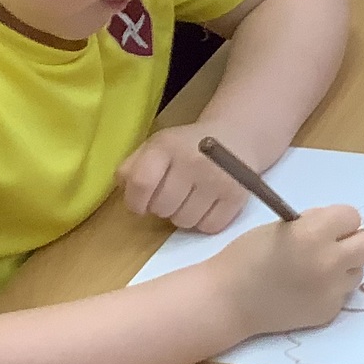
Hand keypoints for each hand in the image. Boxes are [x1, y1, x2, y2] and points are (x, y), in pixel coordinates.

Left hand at [118, 125, 263, 233]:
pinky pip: (210, 226)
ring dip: (183, 216)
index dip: (135, 202)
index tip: (140, 204)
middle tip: (171, 197)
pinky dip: (205, 222)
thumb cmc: (187, 146)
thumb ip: (132, 167)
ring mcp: (218, 179)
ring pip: (185, 221)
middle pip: (162, 207)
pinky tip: (208, 205)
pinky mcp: (237, 195)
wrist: (236, 136)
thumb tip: (126, 193)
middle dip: (161, 207)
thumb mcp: (156, 146)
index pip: (141, 183)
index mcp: (166, 146)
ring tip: (190, 200)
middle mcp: (193, 161)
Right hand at [209, 206, 363, 337]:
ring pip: (358, 270)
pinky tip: (305, 291)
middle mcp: (329, 263)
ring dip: (343, 267)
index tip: (325, 226)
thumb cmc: (246, 257)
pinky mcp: (329, 312)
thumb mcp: (280, 227)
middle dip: (355, 241)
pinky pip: (343, 293)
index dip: (338, 220)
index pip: (352, 216)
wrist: (226, 301)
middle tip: (334, 245)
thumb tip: (340, 224)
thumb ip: (314, 223)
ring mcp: (331, 291)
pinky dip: (330, 290)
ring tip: (312, 271)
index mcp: (313, 235)